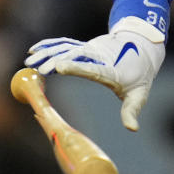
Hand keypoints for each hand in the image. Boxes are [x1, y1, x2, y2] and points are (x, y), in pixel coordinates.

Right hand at [26, 17, 164, 130]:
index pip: (92, 69)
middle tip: (37, 68)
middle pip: (75, 56)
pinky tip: (35, 49)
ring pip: (67, 48)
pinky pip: (66, 44)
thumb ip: (132, 111)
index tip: (59, 66)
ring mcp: (92, 49)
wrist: (144, 46)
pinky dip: (50, 45)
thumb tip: (132, 129)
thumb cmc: (140, 74)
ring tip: (30, 61)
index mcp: (111, 70)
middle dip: (55, 60)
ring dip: (48, 52)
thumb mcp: (139, 93)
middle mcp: (99, 56)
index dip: (75, 66)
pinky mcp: (86, 46)